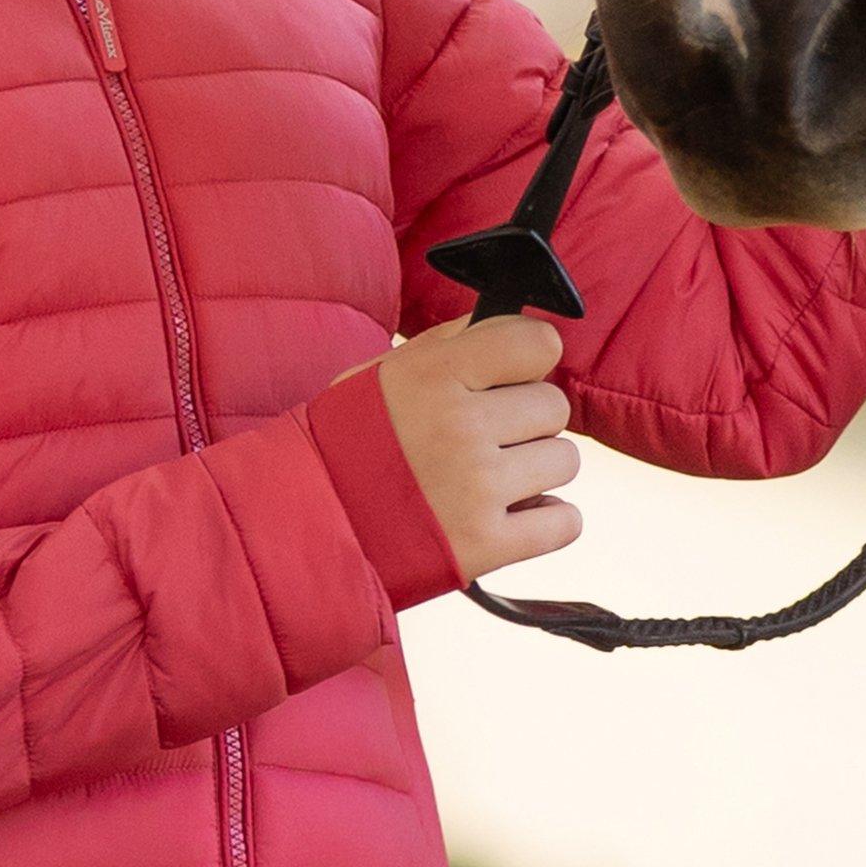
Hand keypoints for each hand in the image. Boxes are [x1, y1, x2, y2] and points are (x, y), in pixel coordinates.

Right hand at [370, 312, 580, 578]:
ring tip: (488, 480)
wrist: (300, 527)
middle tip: (484, 438)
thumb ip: (446, 345)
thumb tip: (509, 322)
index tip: (508, 377)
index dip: (527, 360)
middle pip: (553, 406)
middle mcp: (461, 427)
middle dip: (525, 420)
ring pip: (564, 460)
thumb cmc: (344, 444)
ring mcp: (477, 489)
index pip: (536, 344)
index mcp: (435, 375)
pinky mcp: (486, 545)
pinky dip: (547, 522)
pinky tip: (512, 516)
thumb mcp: (379, 374)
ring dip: (535, 470)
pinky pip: (565, 523)